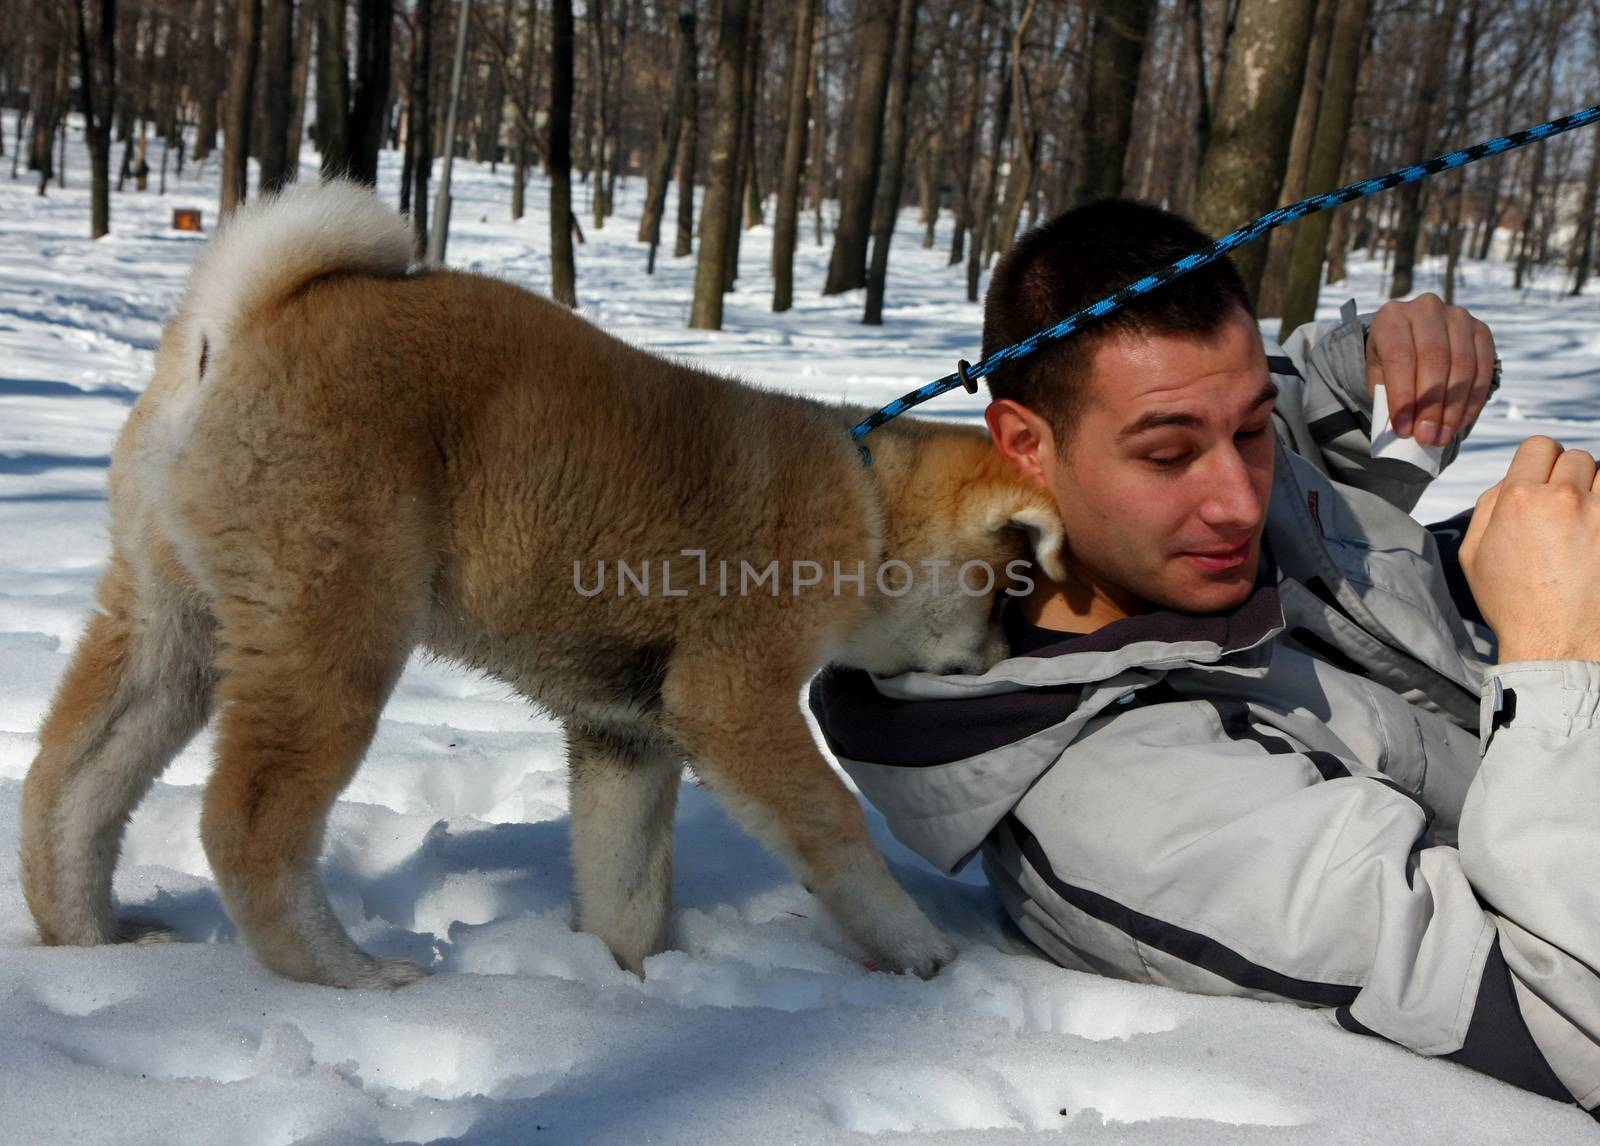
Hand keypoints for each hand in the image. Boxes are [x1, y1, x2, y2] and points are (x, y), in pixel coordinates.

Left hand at [1365, 293, 1495, 446]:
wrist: (1411, 340)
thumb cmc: (1390, 362)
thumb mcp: (1377, 376)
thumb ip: (1388, 397)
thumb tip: (1405, 430)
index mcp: (1392, 317)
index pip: (1400, 357)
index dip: (1403, 396)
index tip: (1404, 429)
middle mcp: (1426, 309)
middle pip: (1434, 360)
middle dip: (1431, 405)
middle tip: (1426, 437)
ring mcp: (1458, 316)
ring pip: (1462, 365)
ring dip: (1453, 407)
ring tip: (1442, 436)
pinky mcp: (1481, 330)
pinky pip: (1483, 368)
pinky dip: (1472, 400)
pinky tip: (1460, 422)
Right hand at [1460, 436, 1599, 662]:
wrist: (1558, 643)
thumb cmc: (1514, 603)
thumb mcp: (1473, 554)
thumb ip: (1489, 507)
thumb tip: (1512, 480)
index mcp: (1520, 499)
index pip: (1539, 446)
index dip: (1538, 462)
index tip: (1541, 482)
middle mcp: (1564, 499)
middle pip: (1577, 458)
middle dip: (1569, 478)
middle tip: (1564, 509)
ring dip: (1596, 494)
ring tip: (1586, 524)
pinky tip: (1597, 535)